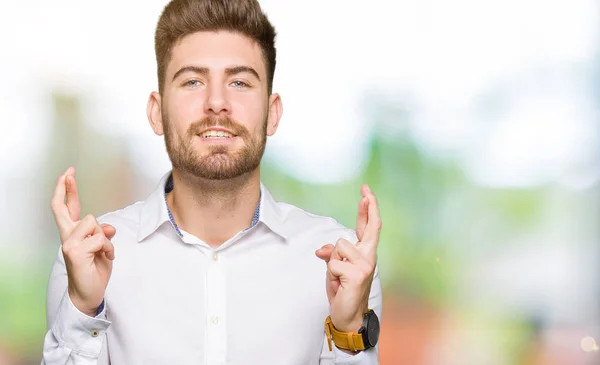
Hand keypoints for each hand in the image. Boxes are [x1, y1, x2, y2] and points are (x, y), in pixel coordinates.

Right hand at [50, 167, 115, 316]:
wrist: (89, 293)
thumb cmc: (94, 270)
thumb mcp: (103, 248)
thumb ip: (103, 234)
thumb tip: (108, 227)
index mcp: (74, 234)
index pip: (68, 209)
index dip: (67, 191)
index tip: (67, 174)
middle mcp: (68, 237)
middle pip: (63, 208)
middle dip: (66, 188)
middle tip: (68, 172)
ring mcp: (69, 244)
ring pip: (93, 223)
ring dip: (105, 237)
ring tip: (104, 252)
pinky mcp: (75, 252)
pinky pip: (100, 239)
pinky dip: (109, 248)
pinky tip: (106, 258)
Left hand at [315, 184, 380, 332]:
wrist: (348, 316)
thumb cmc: (343, 290)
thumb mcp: (334, 268)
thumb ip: (332, 254)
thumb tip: (322, 250)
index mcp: (365, 253)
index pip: (368, 227)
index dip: (368, 209)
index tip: (366, 192)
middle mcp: (369, 257)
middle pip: (369, 227)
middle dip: (368, 208)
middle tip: (366, 191)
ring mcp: (365, 265)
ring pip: (338, 247)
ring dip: (332, 262)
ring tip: (338, 277)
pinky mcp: (357, 274)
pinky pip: (332, 263)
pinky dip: (330, 274)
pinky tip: (338, 284)